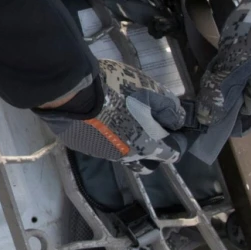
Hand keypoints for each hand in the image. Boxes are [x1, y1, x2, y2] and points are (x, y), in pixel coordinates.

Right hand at [36, 59, 189, 169]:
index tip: (176, 127)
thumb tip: (178, 120)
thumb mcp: (151, 90)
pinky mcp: (82, 145)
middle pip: (147, 160)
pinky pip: (101, 143)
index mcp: (146, 145)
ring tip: (122, 115)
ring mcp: (101, 153)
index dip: (179, 140)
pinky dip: (106, 133)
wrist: (71, 90)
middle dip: (154, 147)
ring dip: (127, 138)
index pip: (173, 153)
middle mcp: (125, 156)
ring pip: (123, 152)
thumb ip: (169, 107)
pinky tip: (101, 115)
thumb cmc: (116, 89)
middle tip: (150, 125)